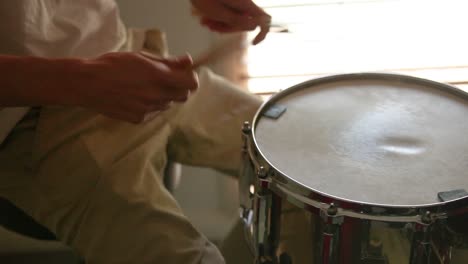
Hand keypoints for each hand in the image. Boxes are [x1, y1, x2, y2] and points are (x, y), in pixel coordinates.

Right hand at [73, 52, 197, 122]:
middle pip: (183, 96)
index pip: (191, 83)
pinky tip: (133, 97)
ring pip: (167, 104)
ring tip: (143, 87)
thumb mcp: (141, 57)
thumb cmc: (113, 65)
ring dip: (162, 96)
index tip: (184, 74)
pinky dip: (148, 105)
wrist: (87, 84)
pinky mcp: (138, 119)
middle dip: (178, 88)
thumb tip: (187, 60)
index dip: (190, 78)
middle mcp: (157, 95)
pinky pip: (152, 112)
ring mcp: (148, 109)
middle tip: (165, 80)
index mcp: (159, 77)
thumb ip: (167, 61)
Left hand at [191, 0, 270, 44]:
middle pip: (245, 24)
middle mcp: (244, 4)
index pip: (265, 20)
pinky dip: (218, 19)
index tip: (253, 43)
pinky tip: (206, 19)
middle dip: (229, 29)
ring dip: (220, 25)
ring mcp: (237, 3)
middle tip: (211, 27)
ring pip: (234, 21)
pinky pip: (228, 15)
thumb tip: (255, 27)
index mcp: (246, 5)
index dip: (262, 33)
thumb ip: (238, 21)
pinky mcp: (230, 3)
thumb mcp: (219, 13)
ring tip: (205, 22)